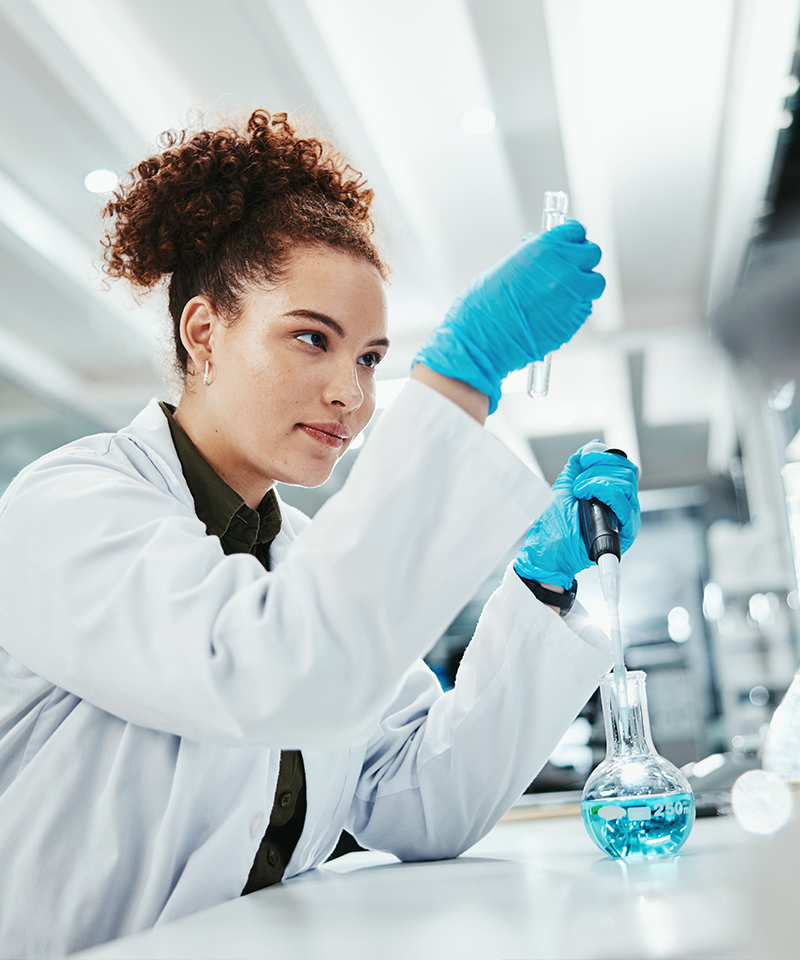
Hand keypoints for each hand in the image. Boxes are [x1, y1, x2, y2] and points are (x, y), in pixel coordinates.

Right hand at [412, 222, 604, 413]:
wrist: (481, 339)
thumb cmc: (485, 304)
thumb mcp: (510, 266)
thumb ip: (536, 256)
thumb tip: (549, 255)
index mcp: (545, 248)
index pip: (576, 231)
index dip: (572, 239)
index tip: (568, 245)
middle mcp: (564, 269)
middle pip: (593, 254)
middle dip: (582, 260)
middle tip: (569, 268)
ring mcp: (572, 296)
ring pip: (595, 283)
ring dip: (583, 286)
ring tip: (562, 294)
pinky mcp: (574, 320)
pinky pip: (585, 307)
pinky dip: (575, 308)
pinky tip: (554, 312)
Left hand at [514, 442, 640, 589]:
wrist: (547, 552)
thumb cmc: (554, 525)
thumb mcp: (564, 486)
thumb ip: (579, 465)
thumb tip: (594, 445)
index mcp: (612, 495)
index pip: (624, 466)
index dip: (606, 456)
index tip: (584, 459)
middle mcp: (623, 506)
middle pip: (628, 471)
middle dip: (598, 469)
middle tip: (577, 484)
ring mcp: (626, 519)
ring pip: (626, 483)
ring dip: (596, 481)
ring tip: (578, 493)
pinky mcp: (625, 532)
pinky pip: (623, 502)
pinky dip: (603, 491)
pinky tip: (585, 498)